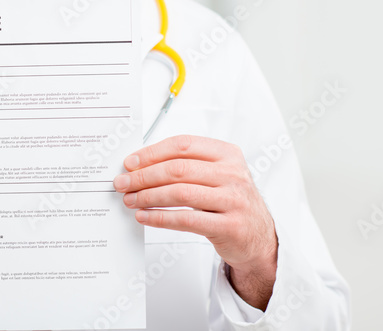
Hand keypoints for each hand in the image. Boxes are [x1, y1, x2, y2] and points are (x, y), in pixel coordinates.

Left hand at [113, 135, 277, 309]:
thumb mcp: (217, 175)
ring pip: (180, 193)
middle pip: (178, 169)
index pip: (183, 145)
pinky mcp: (230, 226)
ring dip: (148, 196)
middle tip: (124, 183)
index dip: (152, 153)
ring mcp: (234, 200)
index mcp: (227, 153)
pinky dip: (160, 218)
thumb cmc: (229, 201)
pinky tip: (145, 217)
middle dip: (144, 176)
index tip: (130, 163)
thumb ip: (186, 165)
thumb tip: (140, 165)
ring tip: (131, 200)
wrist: (259, 237)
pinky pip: (186, 219)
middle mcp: (233, 174)